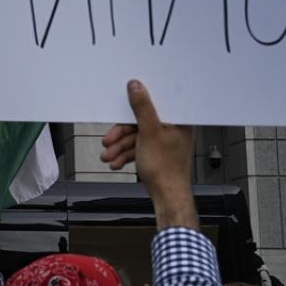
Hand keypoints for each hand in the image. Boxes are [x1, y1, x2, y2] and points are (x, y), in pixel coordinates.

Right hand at [100, 80, 198, 229]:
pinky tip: (116, 162)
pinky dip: (127, 155)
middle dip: (121, 135)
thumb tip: (136, 87)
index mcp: (178, 121)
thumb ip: (142, 108)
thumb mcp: (149, 133)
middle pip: (140, 123)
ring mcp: (165, 142)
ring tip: (108, 157)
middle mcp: (173, 129)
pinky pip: (139, 148)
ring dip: (120, 147)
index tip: (121, 106)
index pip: (154, 104)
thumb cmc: (167, 170)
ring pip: (137, 138)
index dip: (135, 105)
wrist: (168, 198)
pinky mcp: (157, 153)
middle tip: (107, 141)